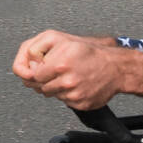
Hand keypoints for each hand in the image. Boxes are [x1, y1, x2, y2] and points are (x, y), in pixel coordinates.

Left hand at [12, 30, 142, 109]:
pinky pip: (64, 102)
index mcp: (59, 64)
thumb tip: (26, 64)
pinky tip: (77, 84)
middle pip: (40, 88)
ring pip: (52, 95)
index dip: (34, 71)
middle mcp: (66, 81)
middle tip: (56, 71)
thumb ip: (35, 47)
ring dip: (56, 87)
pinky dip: (67, 94)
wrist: (116, 68)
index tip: (40, 69)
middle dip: (44, 79)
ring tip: (68, 76)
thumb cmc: (89, 51)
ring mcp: (74, 95)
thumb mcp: (59, 38)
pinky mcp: (81, 104)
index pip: (31, 76)